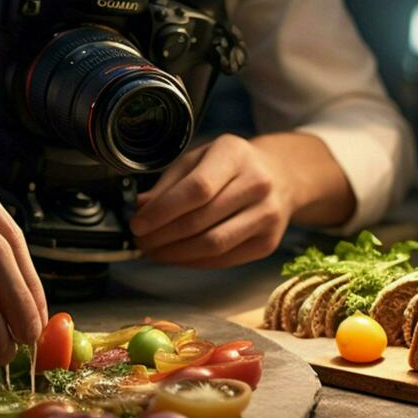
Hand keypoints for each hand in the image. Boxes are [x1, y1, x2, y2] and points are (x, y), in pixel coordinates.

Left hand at [129, 134, 292, 266]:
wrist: (280, 176)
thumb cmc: (230, 166)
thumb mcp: (198, 159)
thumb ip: (168, 184)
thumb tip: (139, 209)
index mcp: (235, 155)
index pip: (196, 189)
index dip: (162, 211)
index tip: (138, 224)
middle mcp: (257, 184)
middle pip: (202, 220)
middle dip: (162, 236)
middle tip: (140, 242)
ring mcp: (267, 215)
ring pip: (213, 245)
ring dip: (176, 254)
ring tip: (154, 252)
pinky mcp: (268, 242)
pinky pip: (224, 259)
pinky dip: (194, 262)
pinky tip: (176, 257)